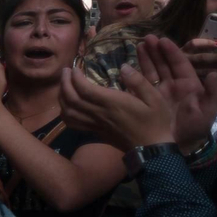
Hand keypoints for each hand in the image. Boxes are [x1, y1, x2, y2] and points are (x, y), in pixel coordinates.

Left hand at [60, 66, 175, 150]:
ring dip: (61, 97)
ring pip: (68, 112)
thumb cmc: (155, 122)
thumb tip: (123, 66)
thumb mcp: (155, 98)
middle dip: (64, 83)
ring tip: (64, 85)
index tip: (75, 66)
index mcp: (112, 103)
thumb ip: (139, 82)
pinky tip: (67, 105)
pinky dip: (65, 113)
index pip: (85, 89)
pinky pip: (73, 123)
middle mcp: (99, 114)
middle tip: (65, 71)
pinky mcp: (94, 132)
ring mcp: (95, 124)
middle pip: (71, 99)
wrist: (151, 149)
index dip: (75, 77)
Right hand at [136, 35, 216, 147]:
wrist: (179, 147)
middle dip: (156, 50)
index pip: (179, 63)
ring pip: (152, 70)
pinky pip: (140, 84)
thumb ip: (213, 93)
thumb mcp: (208, 112)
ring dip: (145, 57)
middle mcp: (172, 85)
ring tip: (139, 45)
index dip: (172, 51)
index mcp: (188, 84)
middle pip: (163, 63)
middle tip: (147, 38)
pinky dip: (134, 73)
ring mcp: (158, 92)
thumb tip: (214, 75)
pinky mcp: (146, 100)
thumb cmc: (195, 128)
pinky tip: (128, 65)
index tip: (163, 40)